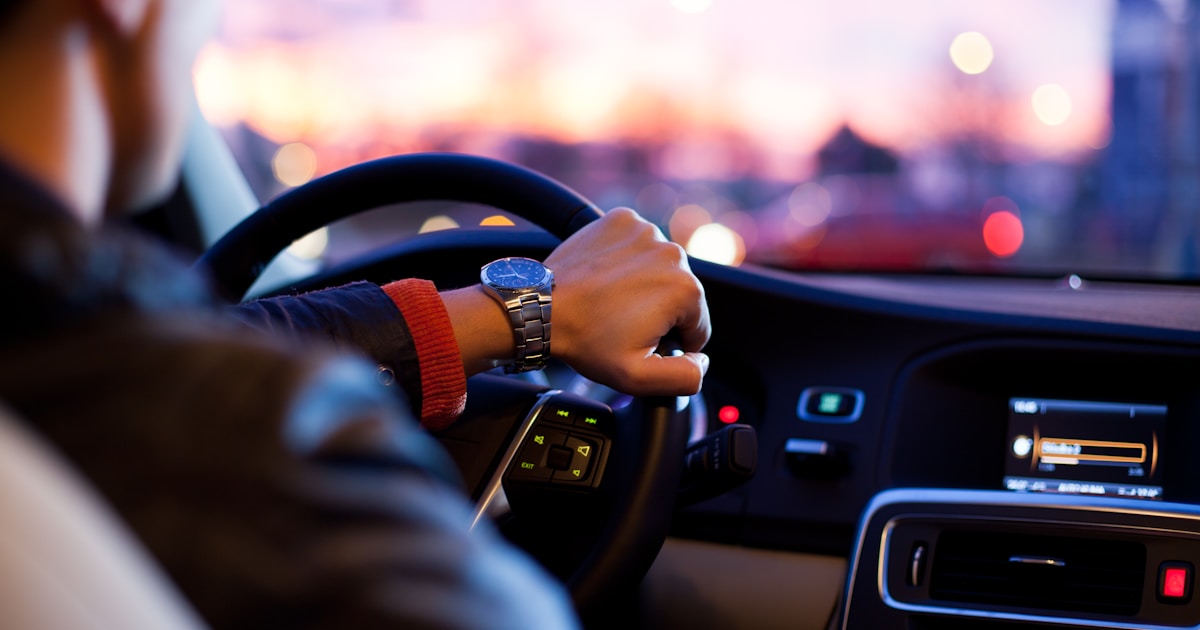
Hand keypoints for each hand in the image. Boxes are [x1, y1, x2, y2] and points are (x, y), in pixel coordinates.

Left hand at [546, 207, 710, 395]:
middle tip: (622, 323)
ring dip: (645, 284)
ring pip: (660, 268)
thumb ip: (684, 377)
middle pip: (681, 294)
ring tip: (612, 300)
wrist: (542, 307)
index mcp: (685, 289)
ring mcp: (646, 231)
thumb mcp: (639, 377)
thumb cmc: (586, 340)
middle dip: (659, 312)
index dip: (671, 342)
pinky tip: (607, 277)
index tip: (640, 341)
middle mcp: (673, 253)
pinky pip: (638, 245)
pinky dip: (628, 259)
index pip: (698, 325)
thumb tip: (702, 361)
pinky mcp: (623, 220)